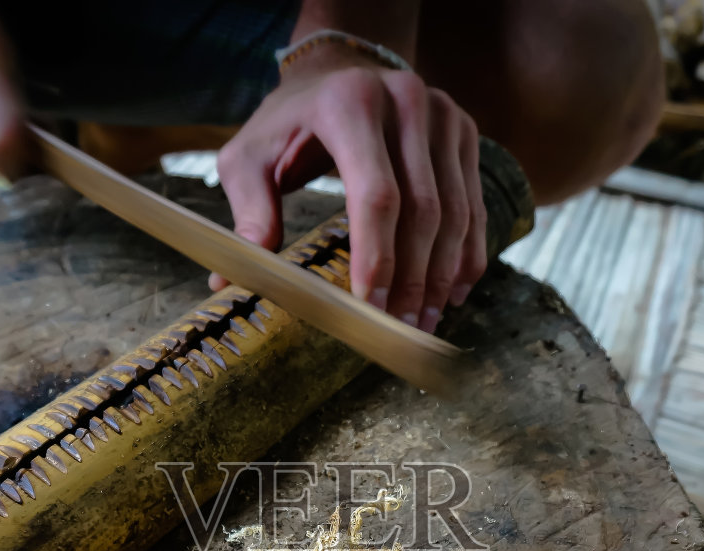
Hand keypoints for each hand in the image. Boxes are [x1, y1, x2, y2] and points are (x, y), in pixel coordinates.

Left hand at [215, 53, 486, 332]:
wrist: (338, 69)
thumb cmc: (288, 122)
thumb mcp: (250, 156)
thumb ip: (247, 211)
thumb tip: (229, 283)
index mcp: (350, 104)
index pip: (377, 193)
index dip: (378, 254)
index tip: (371, 306)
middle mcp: (406, 102)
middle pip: (424, 208)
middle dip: (412, 277)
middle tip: (399, 328)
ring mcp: (444, 116)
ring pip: (456, 211)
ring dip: (442, 274)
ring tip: (424, 321)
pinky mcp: (464, 132)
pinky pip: (474, 204)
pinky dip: (467, 253)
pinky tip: (453, 292)